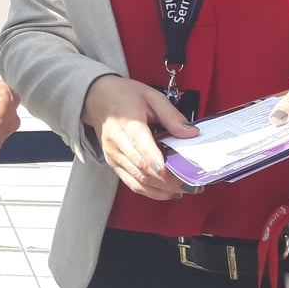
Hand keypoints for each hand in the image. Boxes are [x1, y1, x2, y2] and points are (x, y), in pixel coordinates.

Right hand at [81, 75, 196, 198]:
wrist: (96, 97)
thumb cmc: (123, 95)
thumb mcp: (151, 96)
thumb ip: (172, 115)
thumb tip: (190, 132)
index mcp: (128, 123)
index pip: (141, 147)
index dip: (156, 162)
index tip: (171, 172)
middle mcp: (118, 142)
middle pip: (143, 168)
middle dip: (168, 180)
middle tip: (192, 183)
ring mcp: (114, 155)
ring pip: (138, 180)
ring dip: (162, 189)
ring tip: (184, 189)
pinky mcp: (113, 163)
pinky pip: (132, 183)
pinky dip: (150, 191)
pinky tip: (167, 192)